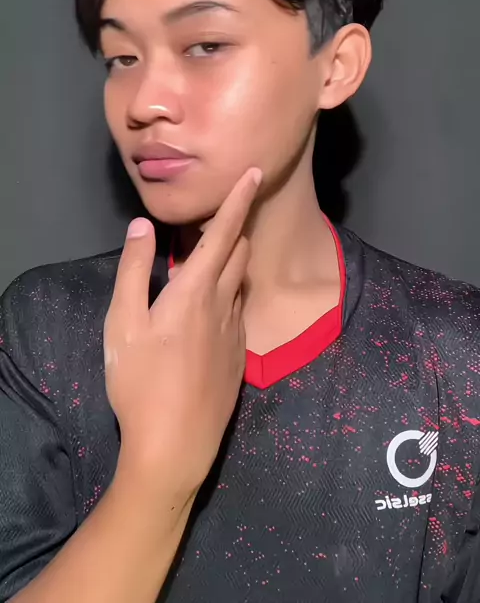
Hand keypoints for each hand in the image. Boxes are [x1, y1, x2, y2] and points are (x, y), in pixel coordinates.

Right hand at [104, 167, 261, 497]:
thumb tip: (141, 226)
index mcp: (197, 290)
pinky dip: (229, 295)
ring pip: (241, 281)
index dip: (240, 199)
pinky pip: (239, 310)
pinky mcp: (238, 356)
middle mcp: (225, 304)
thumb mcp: (122, 323)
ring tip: (213, 257)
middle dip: (234, 228)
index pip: (224, 232)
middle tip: (220, 216)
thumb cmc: (141, 382)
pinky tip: (210, 310)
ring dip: (233, 261)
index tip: (256, 172)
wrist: (175, 445)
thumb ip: (133, 270)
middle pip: (239, 253)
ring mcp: (236, 331)